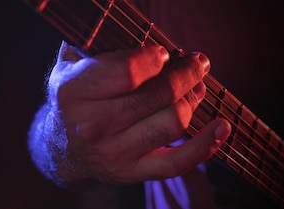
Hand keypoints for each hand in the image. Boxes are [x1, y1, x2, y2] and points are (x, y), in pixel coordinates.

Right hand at [31, 41, 230, 185]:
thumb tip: (144, 31)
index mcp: (76, 92)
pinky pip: (179, 162)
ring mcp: (116, 152)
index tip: (164, 54)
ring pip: (175, 121)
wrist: (61, 148)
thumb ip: (102, 45)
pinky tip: (222, 126)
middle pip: (161, 94)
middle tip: (197, 64)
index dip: (156, 59)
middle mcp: (94, 125)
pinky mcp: (134, 172)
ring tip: (197, 88)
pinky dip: (206, 144)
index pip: (129, 71)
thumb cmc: (77, 98)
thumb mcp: (75, 65)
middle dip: (188, 73)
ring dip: (194, 100)